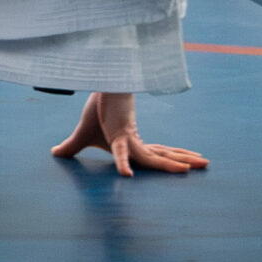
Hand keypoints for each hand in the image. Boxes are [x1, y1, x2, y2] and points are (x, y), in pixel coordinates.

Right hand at [50, 92, 210, 176]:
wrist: (94, 85)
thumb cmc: (92, 109)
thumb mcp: (81, 135)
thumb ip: (71, 148)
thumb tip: (54, 153)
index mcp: (131, 143)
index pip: (156, 153)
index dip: (172, 159)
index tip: (189, 165)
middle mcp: (135, 142)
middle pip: (163, 154)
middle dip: (184, 160)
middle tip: (207, 163)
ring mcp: (128, 138)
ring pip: (153, 156)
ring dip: (172, 163)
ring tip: (191, 169)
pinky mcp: (116, 133)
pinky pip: (120, 152)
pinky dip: (123, 163)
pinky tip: (126, 175)